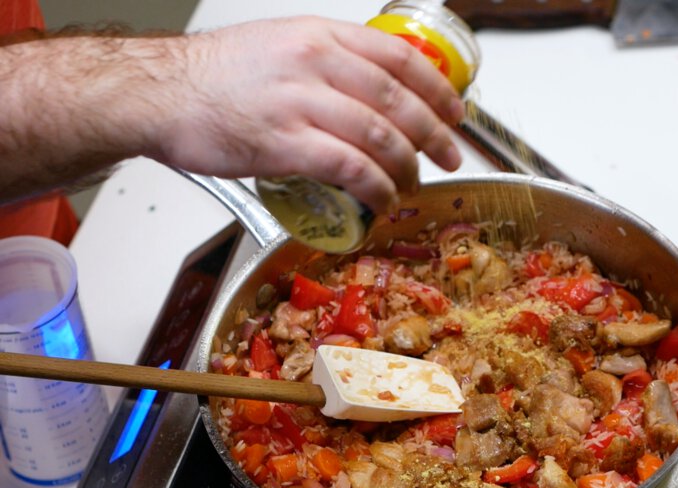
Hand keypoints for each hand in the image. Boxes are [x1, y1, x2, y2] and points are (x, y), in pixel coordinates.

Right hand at [153, 16, 464, 213]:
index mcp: (319, 35)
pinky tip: (382, 198)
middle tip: (448, 155)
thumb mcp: (280, 44)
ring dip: (407, 166)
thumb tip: (369, 92)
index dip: (437, 87)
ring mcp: (300, 102)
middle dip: (435, 133)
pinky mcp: (283, 142)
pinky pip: (349, 167)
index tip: (455, 111)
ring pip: (379, 135)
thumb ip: (327, 61)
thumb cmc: (215, 76)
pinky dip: (375, 186)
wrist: (158, 92)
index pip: (399, 56)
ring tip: (412, 183)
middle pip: (398, 99)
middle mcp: (315, 62)